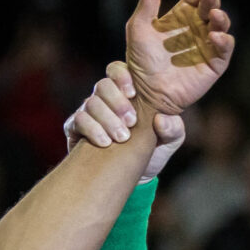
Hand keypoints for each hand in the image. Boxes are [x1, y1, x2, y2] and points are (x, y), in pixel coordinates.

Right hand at [66, 61, 185, 181]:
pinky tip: (105, 143)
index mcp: (127, 93)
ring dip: (107, 119)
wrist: (133, 178)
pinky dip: (92, 130)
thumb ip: (173, 128)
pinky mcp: (75, 129)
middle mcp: (105, 99)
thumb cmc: (152, 153)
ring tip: (122, 138)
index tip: (133, 94)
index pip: (117, 71)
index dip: (122, 77)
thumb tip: (161, 119)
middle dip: (117, 102)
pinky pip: (77, 120)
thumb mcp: (170, 141)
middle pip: (102, 85)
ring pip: (90, 103)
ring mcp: (89, 113)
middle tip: (131, 122)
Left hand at [122, 0, 233, 118]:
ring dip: (221, 18)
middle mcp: (197, 28)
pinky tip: (215, 36)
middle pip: (211, 7)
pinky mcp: (214, 64)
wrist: (144, 93)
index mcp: (182, 16)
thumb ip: (147, 3)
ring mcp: (207, 45)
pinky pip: (224, 50)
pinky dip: (224, 42)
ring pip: (221, 26)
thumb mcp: (139, 29)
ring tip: (214, 14)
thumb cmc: (140, 62)